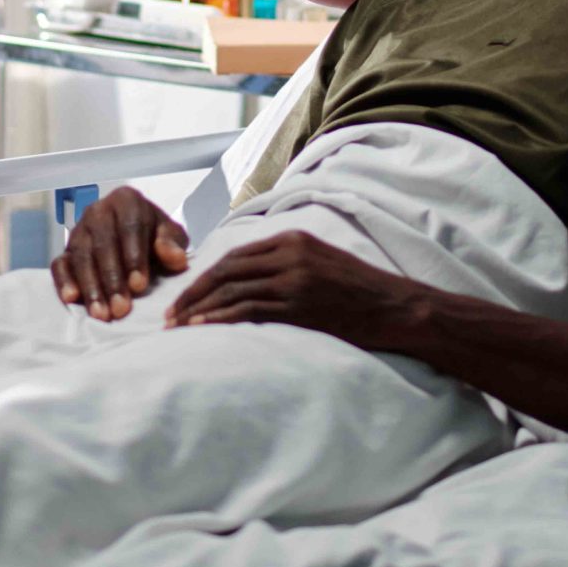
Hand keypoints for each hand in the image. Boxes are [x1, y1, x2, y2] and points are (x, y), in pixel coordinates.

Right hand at [51, 186, 189, 321]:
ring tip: (102, 313)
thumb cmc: (155, 238)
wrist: (138, 240)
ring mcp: (79, 230)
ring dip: (91, 287)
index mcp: (127, 201)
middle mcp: (99, 211)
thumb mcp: (171, 236)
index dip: (133, 257)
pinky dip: (63, 281)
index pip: (129, 227)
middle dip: (112, 279)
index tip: (139, 285)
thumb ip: (173, 243)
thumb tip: (175, 257)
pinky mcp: (66, 250)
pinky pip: (59, 264)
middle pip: (103, 244)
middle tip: (121, 308)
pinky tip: (71, 299)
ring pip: (81, 257)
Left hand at [163, 229, 425, 352]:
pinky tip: (202, 328)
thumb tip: (249, 282)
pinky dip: (221, 318)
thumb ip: (287, 264)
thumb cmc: (360, 291)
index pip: (235, 255)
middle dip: (194, 292)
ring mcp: (295, 278)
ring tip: (178, 326)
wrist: (396, 306)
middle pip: (227, 270)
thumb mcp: (321, 262)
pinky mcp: (300, 304)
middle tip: (171, 314)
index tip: (185, 294)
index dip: (205, 275)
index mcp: (293, 238)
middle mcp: (290, 253)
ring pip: (233, 289)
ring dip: (200, 308)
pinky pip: (250, 309)